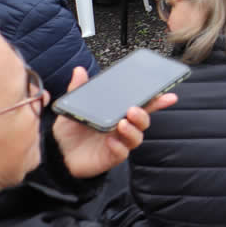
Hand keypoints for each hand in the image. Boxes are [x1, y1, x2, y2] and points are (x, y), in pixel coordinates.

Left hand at [52, 67, 177, 179]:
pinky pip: (122, 152)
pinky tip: (110, 141)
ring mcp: (119, 142)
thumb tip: (79, 70)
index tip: (168, 94)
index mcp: (118, 114)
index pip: (142, 106)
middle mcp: (122, 128)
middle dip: (143, 114)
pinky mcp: (111, 156)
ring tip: (122, 123)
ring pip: (136, 137)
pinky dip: (119, 146)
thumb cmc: (70, 132)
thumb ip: (79, 90)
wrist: (57, 155)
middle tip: (133, 109)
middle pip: (143, 121)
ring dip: (132, 129)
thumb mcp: (74, 108)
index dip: (158, 101)